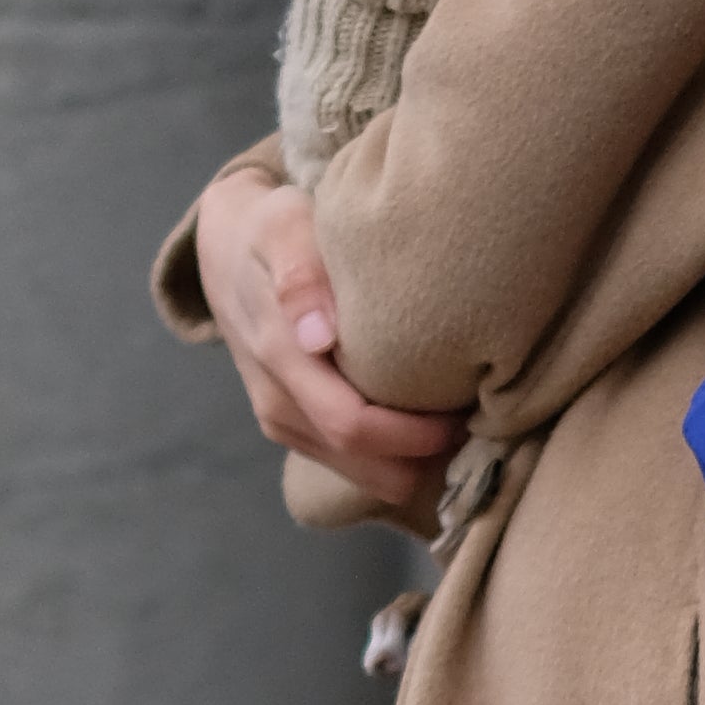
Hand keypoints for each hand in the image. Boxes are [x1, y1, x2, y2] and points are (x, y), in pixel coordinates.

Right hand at [195, 169, 469, 512]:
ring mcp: (282, 423)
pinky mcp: (292, 428)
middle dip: (424, 460)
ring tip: (459, 427)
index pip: (354, 425)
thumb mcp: (282, 229)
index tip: (465, 414)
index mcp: (280, 359)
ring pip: (362, 474)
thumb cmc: (269, 231)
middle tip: (478, 427)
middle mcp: (278, 404)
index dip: (414, 436)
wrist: (226, 250)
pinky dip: (392, 458)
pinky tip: (425, 427)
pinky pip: (350, 463)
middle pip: (365, 465)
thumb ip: (300, 277)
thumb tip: (320, 337)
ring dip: (412, 464)